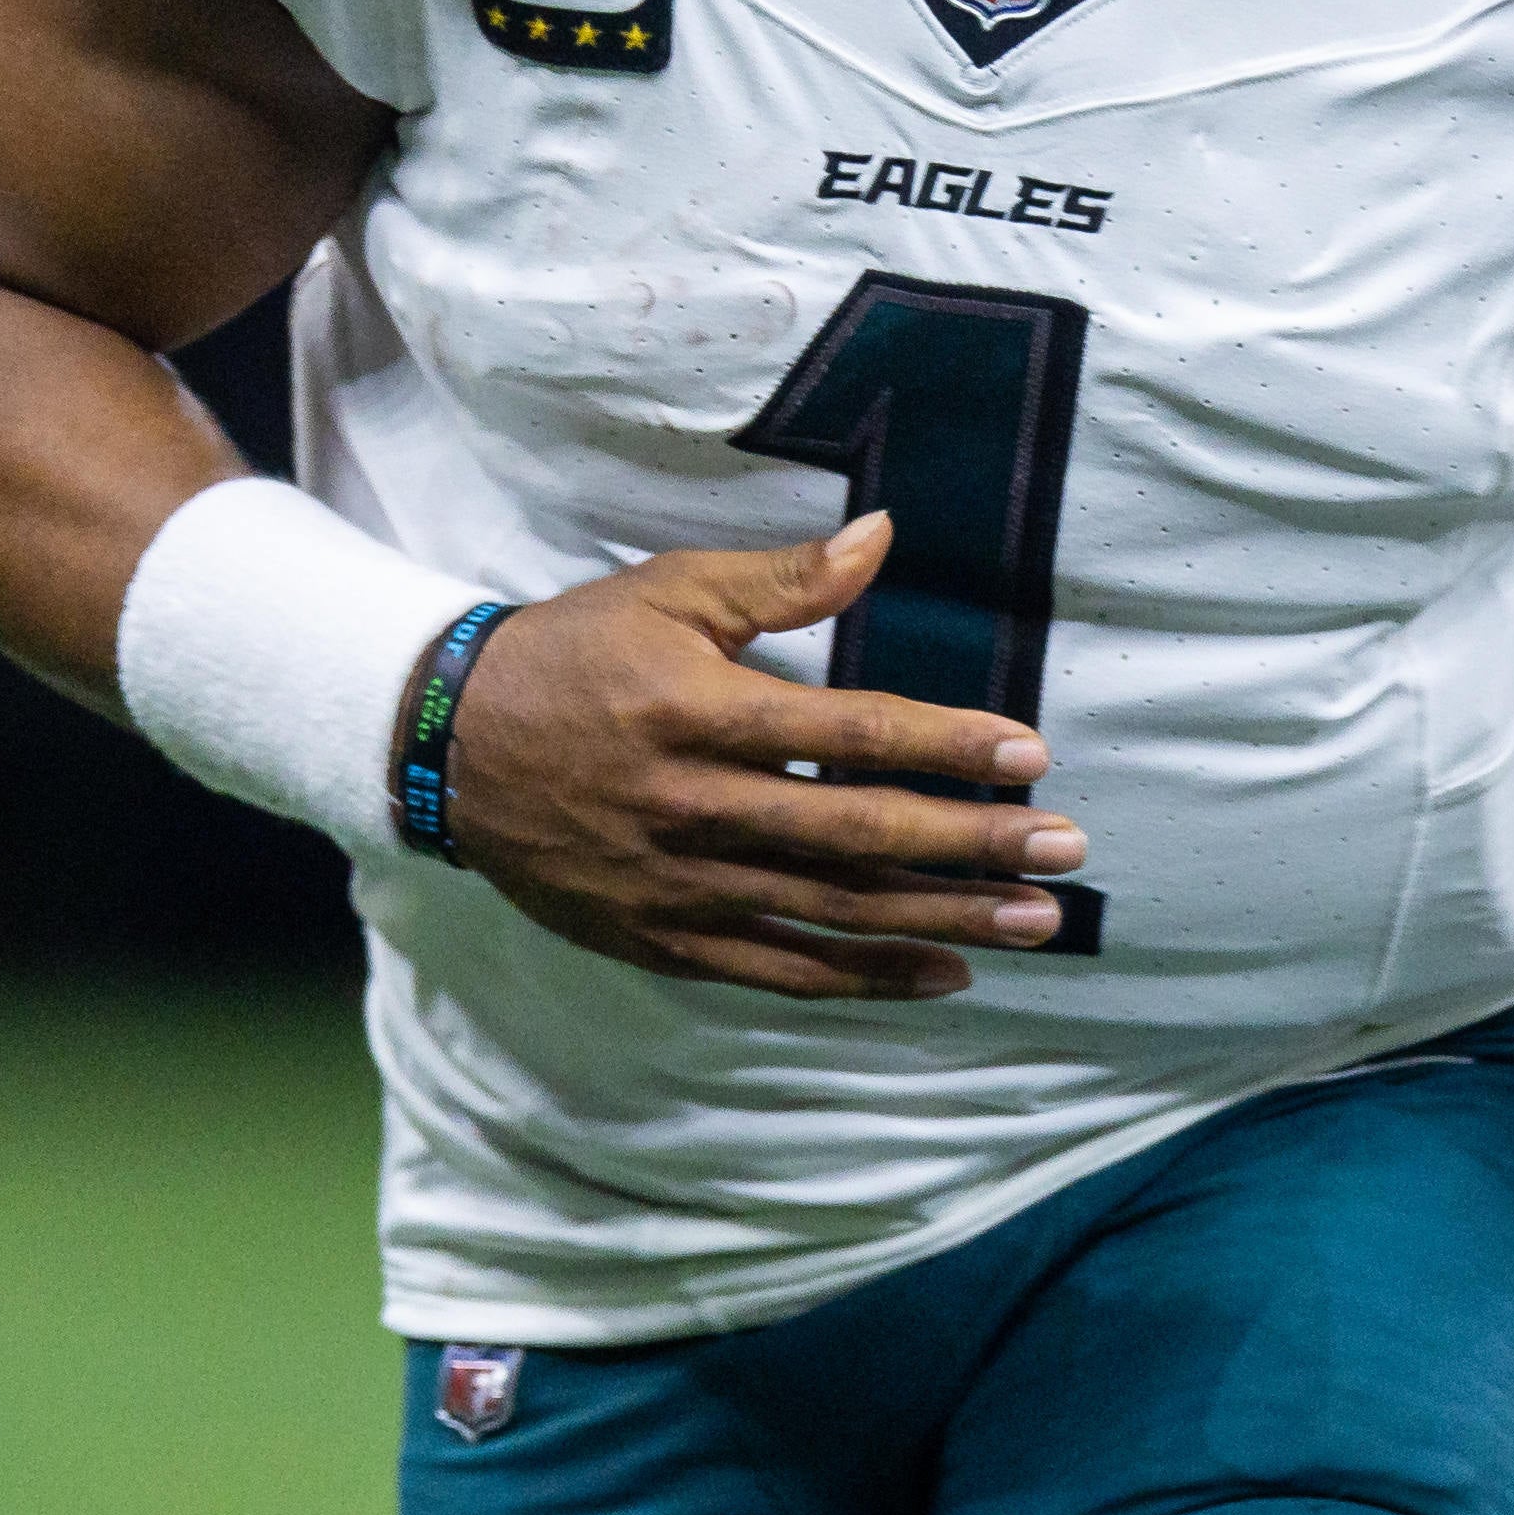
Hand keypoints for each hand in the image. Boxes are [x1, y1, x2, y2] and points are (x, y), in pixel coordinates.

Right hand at [441, 519, 1084, 998]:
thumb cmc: (574, 652)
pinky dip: (863, 978)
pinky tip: (942, 975)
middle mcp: (693, 807)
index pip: (847, 734)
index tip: (1031, 755)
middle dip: (971, 847)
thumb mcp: (669, 592)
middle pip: (855, 837)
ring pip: (830, 915)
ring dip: (941, 922)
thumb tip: (884, 536)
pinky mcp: (661, 937)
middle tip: (1065, 851)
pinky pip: (777, 968)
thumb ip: (783, 579)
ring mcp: (678, 884)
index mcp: (698, 711)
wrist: (448, 745)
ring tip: (1033, 922)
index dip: (945, 746)